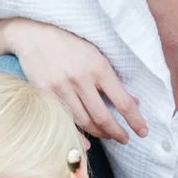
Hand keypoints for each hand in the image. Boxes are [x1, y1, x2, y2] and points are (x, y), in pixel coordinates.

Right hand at [6, 20, 148, 143]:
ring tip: (108, 136)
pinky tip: (87, 141)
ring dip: (99, 133)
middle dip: (117, 133)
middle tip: (125, 139)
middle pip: (103, 117)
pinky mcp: (46, 94)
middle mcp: (80, 79)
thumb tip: (133, 101)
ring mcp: (61, 88)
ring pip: (84, 122)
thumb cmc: (70, 45)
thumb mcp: (97, 55)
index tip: (143, 132)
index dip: (135, 120)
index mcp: (98, 67)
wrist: (34, 36)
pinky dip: (78, 134)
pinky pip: (65, 121)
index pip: (122, 101)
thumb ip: (113, 79)